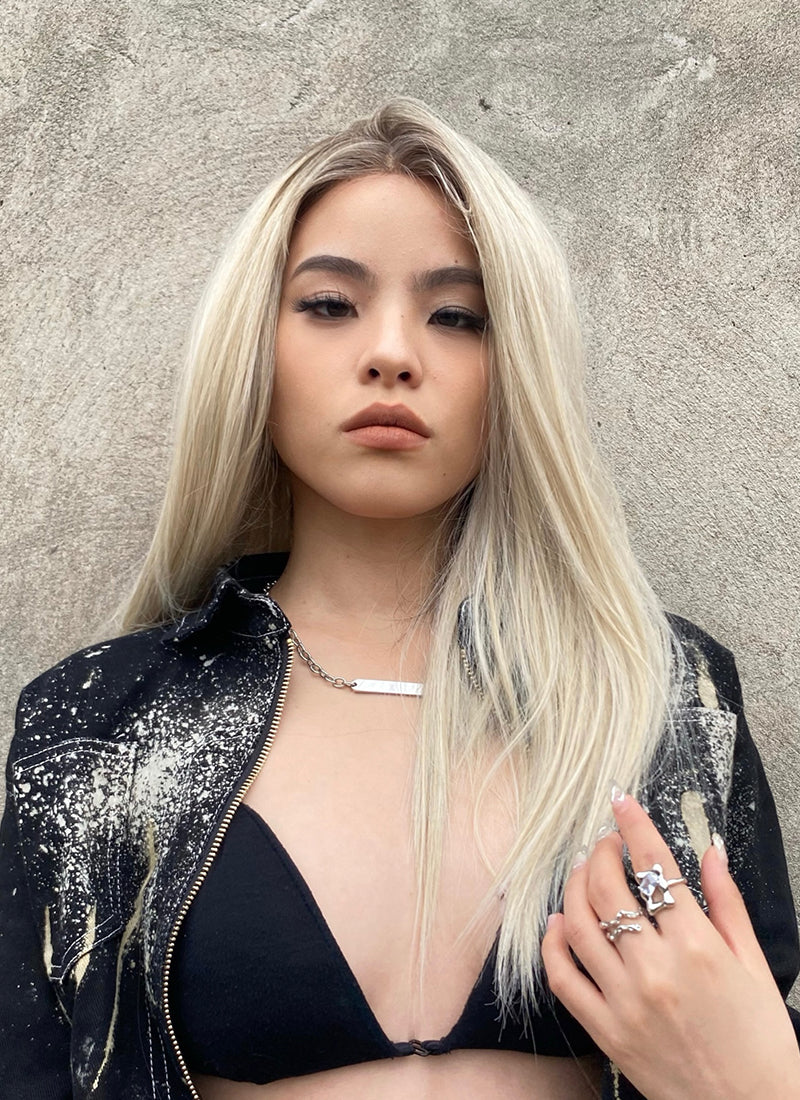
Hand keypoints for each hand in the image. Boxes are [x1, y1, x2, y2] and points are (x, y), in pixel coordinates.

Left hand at [541, 791, 799, 1099]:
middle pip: (607, 888)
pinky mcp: (605, 1031)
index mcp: (698, 947)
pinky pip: (562, 978)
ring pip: (578, 925)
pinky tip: (559, 923)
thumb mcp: (754, 966)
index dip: (633, 825)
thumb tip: (710, 849)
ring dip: (574, 888)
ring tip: (583, 873)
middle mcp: (656, 969)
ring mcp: (625, 1002)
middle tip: (604, 843)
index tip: (620, 801)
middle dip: (600, 853)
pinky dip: (553, 943)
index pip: (654, 866)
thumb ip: (727, 904)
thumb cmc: (760, 1041)